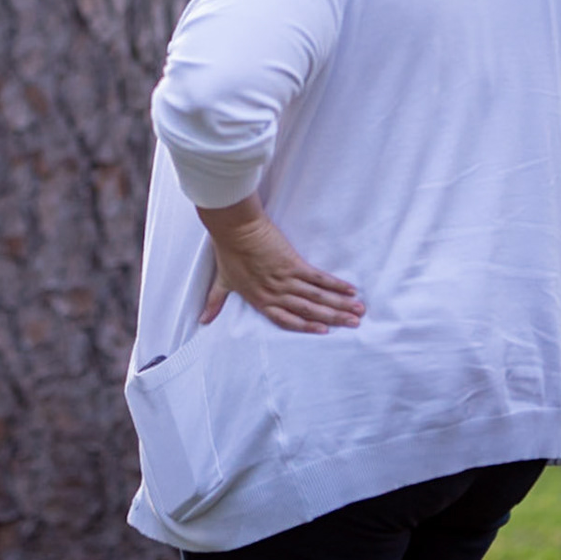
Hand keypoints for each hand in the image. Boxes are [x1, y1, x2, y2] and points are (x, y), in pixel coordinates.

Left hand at [197, 196, 363, 333]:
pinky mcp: (292, 264)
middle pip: (308, 311)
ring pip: (317, 297)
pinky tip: (349, 289)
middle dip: (333, 318)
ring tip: (358, 310)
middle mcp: (275, 293)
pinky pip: (318, 277)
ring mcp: (285, 279)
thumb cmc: (227, 251)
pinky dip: (334, 285)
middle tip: (354, 324)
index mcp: (260, 299)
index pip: (287, 319)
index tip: (325, 331)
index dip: (306, 326)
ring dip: (339, 305)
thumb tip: (202, 319)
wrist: (233, 228)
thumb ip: (215, 302)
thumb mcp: (222, 280)